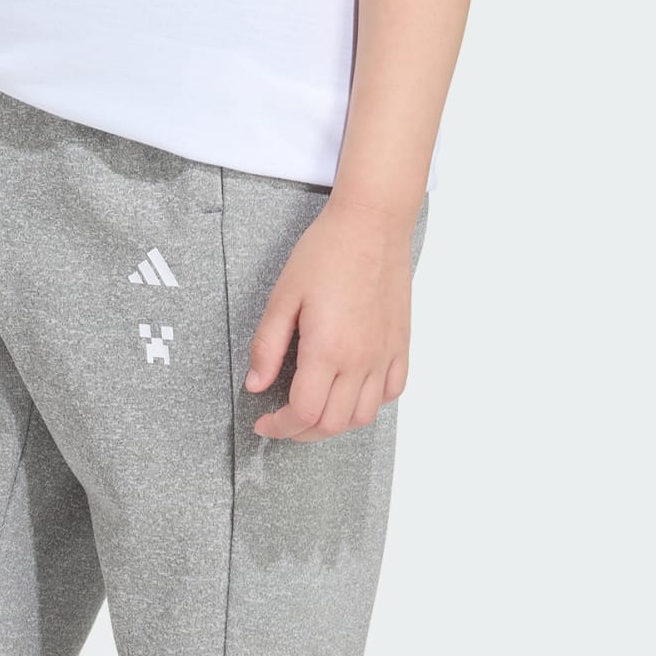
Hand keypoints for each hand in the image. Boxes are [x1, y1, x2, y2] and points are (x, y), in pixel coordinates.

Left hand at [243, 195, 416, 440]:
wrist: (371, 223)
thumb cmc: (326, 251)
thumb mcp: (284, 295)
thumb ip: (268, 345)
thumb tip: (256, 385)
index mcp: (328, 350)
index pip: (304, 413)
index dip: (280, 427)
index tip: (264, 423)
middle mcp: (361, 360)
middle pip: (333, 424)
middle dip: (302, 432)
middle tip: (283, 421)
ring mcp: (384, 354)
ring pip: (363, 415)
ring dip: (336, 425)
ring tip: (314, 412)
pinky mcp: (400, 343)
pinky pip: (392, 390)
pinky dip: (371, 403)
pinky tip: (352, 392)